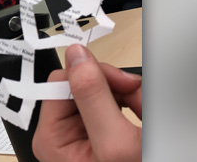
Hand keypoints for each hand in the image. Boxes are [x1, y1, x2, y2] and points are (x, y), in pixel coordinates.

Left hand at [33, 44, 141, 161]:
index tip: (121, 83)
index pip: (61, 82)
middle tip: (139, 104)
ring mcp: (83, 132)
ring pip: (104, 90)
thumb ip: (92, 96)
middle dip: (117, 90)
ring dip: (131, 97)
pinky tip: (144, 118)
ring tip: (144, 116)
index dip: (92, 76)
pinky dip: (137, 105)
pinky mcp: (102, 131)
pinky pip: (117, 101)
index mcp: (52, 137)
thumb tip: (75, 54)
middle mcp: (62, 133)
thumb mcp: (115, 142)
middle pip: (83, 84)